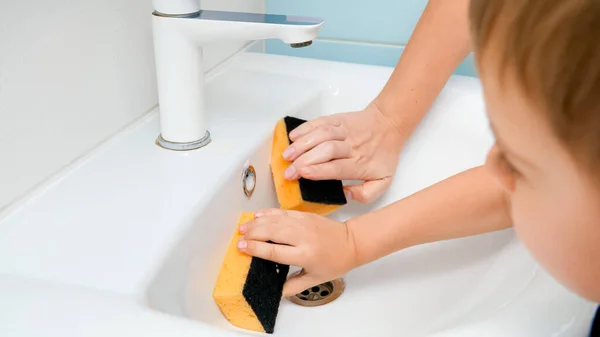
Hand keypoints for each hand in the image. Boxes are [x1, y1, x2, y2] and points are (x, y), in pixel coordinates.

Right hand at [237, 209, 357, 296]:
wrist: (351, 243)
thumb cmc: (335, 262)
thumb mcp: (315, 279)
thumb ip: (293, 286)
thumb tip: (276, 292)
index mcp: (304, 255)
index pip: (274, 251)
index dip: (256, 248)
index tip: (242, 247)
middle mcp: (303, 237)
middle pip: (271, 232)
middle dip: (253, 233)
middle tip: (239, 237)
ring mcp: (304, 224)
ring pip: (275, 220)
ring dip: (257, 222)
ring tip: (244, 227)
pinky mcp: (305, 215)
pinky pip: (283, 212)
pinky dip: (269, 212)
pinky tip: (258, 215)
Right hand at [282, 100, 404, 202]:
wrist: (389, 125)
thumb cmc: (383, 155)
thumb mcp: (384, 181)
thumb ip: (366, 194)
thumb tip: (345, 194)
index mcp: (361, 164)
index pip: (337, 168)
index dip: (318, 171)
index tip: (302, 175)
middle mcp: (352, 146)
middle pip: (326, 151)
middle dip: (304, 161)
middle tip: (289, 172)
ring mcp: (344, 131)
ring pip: (321, 134)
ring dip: (302, 144)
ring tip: (286, 155)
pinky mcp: (338, 120)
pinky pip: (320, 121)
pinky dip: (305, 128)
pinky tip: (293, 136)